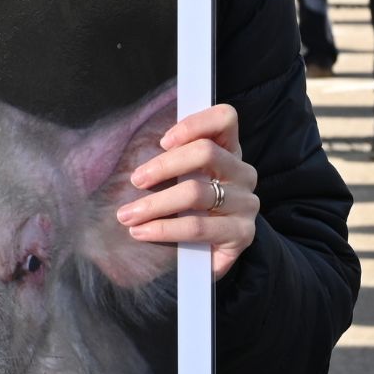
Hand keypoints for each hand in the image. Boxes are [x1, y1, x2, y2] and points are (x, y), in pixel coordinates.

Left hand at [118, 104, 262, 278]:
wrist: (209, 255)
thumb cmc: (189, 209)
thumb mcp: (184, 178)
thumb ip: (172, 160)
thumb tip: (131, 152)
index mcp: (230, 151)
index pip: (225, 118)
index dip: (194, 124)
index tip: (163, 141)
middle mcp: (243, 173)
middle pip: (206, 152)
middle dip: (164, 165)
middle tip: (135, 180)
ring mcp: (246, 204)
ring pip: (196, 192)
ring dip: (155, 204)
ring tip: (127, 215)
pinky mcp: (242, 234)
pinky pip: (197, 227)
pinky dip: (164, 229)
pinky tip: (142, 232)